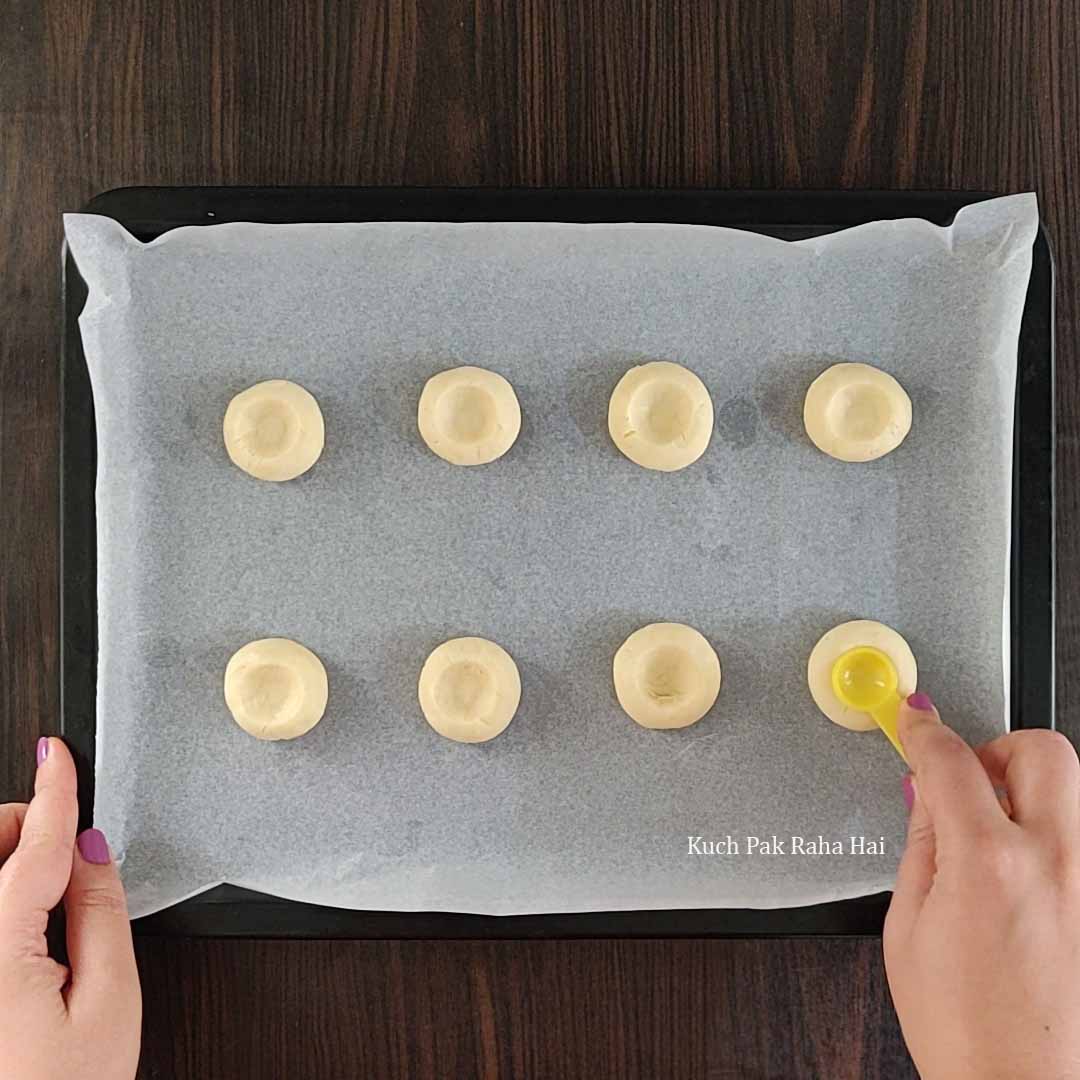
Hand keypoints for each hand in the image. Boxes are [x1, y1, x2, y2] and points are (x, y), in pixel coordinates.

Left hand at [0, 737, 140, 1079]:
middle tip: (67, 855)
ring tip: (44, 904)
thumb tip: (94, 849)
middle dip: (24, 828)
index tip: (58, 752)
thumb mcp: (110, 1003)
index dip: (55, 790)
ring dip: (7, 862)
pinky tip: (19, 927)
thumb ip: (102, 912)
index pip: (35, 845)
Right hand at [885, 695, 1079, 1079]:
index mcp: (991, 865)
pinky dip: (1047, 838)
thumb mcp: (909, 929)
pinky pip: (1078, 843)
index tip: (915, 720)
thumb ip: (922, 848)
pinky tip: (1017, 876)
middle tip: (969, 776)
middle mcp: (1057, 864)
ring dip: (1028, 793)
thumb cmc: (966, 1031)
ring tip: (994, 832)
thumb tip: (927, 798)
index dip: (924, 730)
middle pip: (1044, 750)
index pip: (952, 761)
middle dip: (999, 747)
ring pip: (1071, 794)